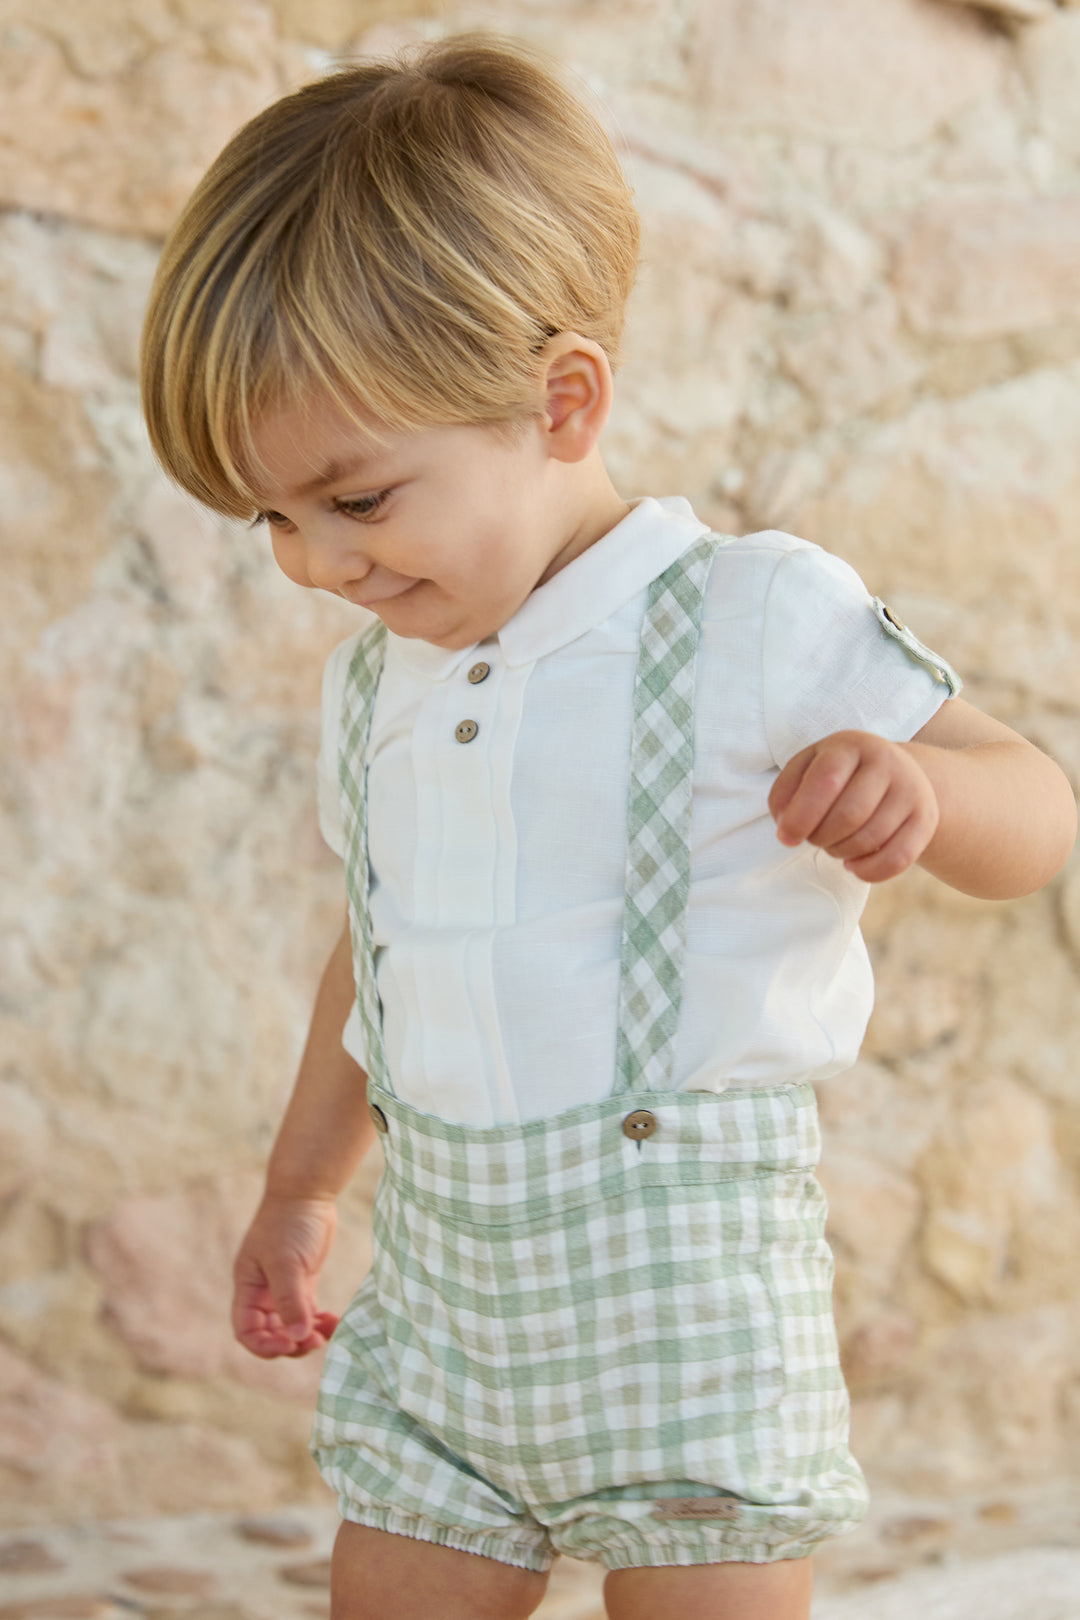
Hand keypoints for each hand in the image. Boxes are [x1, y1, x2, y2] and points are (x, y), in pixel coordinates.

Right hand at [232, 1193, 339, 1358]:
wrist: (307, 1192)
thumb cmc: (289, 1223)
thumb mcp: (286, 1263)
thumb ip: (290, 1300)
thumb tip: (296, 1338)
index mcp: (249, 1287)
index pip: (247, 1331)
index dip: (264, 1346)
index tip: (289, 1345)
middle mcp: (263, 1292)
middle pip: (270, 1333)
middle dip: (291, 1344)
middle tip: (315, 1341)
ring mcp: (284, 1287)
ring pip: (291, 1326)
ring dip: (307, 1336)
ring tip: (328, 1333)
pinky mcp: (303, 1281)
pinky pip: (308, 1313)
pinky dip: (319, 1322)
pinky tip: (335, 1322)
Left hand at [768, 730, 939, 882]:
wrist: (892, 773)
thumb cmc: (836, 776)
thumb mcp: (806, 770)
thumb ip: (785, 794)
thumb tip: (786, 828)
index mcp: (849, 745)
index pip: (826, 781)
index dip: (801, 816)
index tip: (786, 837)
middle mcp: (886, 761)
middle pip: (850, 815)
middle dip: (821, 837)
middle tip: (813, 838)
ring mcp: (911, 789)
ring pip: (871, 839)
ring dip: (841, 853)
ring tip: (833, 845)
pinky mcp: (926, 819)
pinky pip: (898, 859)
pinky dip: (868, 871)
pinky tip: (852, 865)